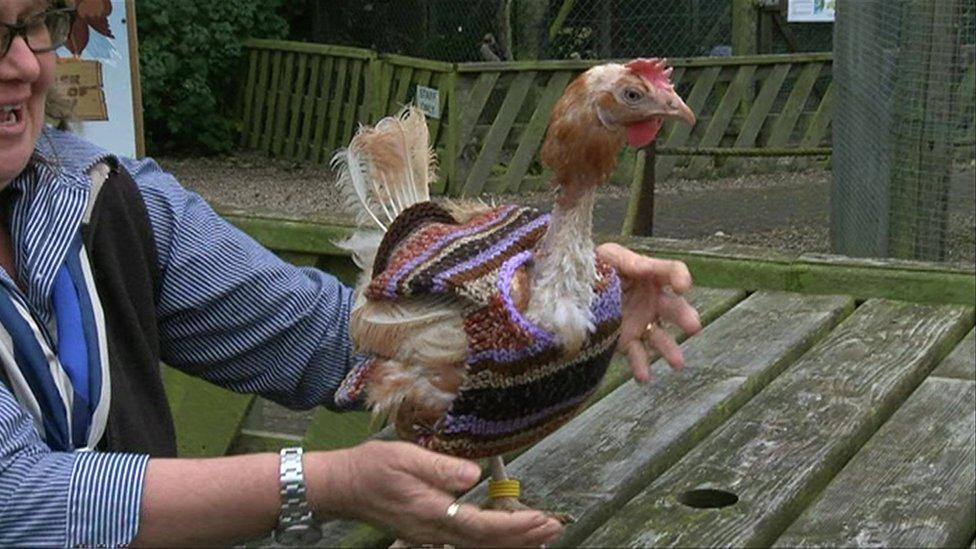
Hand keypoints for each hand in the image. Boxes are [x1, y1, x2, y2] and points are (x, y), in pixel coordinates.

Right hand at [310, 441, 561, 546]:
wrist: (342, 487)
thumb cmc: (371, 468)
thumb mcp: (404, 457)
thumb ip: (439, 467)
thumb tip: (473, 474)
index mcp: (432, 512)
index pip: (483, 527)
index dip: (516, 527)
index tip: (543, 520)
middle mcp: (434, 531)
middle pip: (486, 544)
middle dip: (523, 538)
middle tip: (555, 527)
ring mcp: (430, 536)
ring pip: (478, 547)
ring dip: (511, 542)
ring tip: (540, 533)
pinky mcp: (426, 532)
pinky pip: (466, 543)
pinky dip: (492, 541)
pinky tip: (504, 535)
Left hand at [596, 243, 701, 381]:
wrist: (575, 289)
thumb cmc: (597, 266)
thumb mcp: (608, 255)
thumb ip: (625, 260)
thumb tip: (642, 266)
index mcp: (650, 275)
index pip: (671, 272)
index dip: (679, 277)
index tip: (682, 286)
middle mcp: (652, 300)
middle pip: (673, 307)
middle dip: (684, 316)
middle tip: (694, 326)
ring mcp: (641, 322)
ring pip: (660, 337)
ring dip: (670, 350)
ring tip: (677, 363)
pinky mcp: (626, 341)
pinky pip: (637, 355)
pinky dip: (641, 366)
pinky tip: (644, 377)